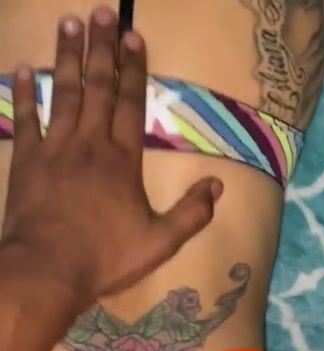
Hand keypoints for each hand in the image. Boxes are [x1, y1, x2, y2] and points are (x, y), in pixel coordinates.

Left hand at [2, 6, 222, 305]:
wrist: (48, 269)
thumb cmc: (106, 258)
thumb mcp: (159, 243)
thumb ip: (191, 214)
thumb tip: (218, 186)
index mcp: (123, 160)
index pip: (131, 104)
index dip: (133, 68)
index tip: (132, 36)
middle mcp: (90, 144)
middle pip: (98, 87)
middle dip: (100, 48)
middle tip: (100, 12)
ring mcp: (55, 149)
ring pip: (62, 93)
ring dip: (66, 57)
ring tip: (68, 23)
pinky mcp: (27, 161)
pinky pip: (26, 118)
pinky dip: (23, 93)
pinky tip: (22, 68)